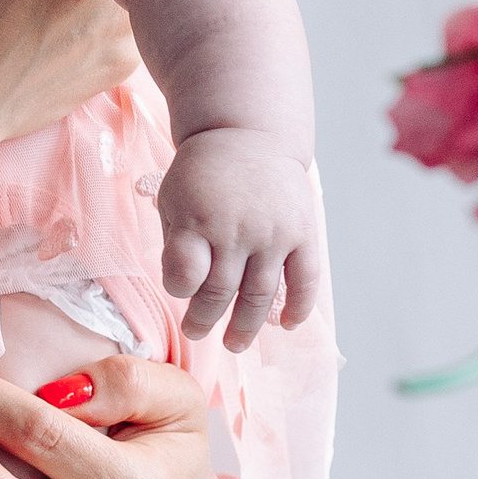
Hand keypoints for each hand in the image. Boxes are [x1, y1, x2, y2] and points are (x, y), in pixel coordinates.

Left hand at [155, 129, 323, 349]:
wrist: (249, 134)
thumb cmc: (203, 173)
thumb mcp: (173, 198)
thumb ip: (177, 242)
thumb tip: (184, 289)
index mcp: (198, 220)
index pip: (185, 275)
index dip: (179, 290)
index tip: (179, 292)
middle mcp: (237, 230)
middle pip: (220, 293)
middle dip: (204, 320)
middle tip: (197, 333)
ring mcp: (274, 234)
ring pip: (259, 296)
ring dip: (245, 327)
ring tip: (234, 344)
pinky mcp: (302, 233)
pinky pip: (304, 279)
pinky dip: (299, 307)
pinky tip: (287, 325)